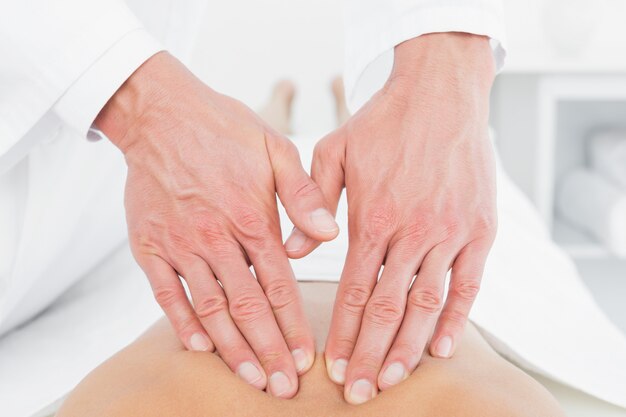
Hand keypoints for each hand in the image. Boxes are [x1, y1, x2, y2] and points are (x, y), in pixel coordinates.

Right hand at [95, 52, 338, 397]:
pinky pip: (165, 292)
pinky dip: (181, 322)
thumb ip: (304, 194)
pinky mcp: (148, 244)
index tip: (306, 359)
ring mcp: (180, 244)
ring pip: (209, 308)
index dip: (294, 327)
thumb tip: (331, 235)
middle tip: (283, 387)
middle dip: (268, 351)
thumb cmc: (224, 129)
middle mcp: (217, 238)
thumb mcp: (275, 149)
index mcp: (252, 218)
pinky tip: (200, 347)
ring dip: (232, 348)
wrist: (161, 113)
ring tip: (251, 379)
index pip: (280, 287)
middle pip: (247, 307)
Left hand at [289, 33, 496, 403]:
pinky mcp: (480, 229)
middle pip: (387, 309)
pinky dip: (458, 319)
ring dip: (409, 348)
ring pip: (427, 304)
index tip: (331, 366)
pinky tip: (443, 348)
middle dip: (369, 355)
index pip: (353, 291)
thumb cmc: (382, 122)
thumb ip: (310, 202)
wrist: (440, 93)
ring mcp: (450, 233)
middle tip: (358, 392)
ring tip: (392, 380)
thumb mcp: (333, 152)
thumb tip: (290, 249)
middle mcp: (412, 232)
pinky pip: (469, 284)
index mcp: (373, 218)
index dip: (341, 333)